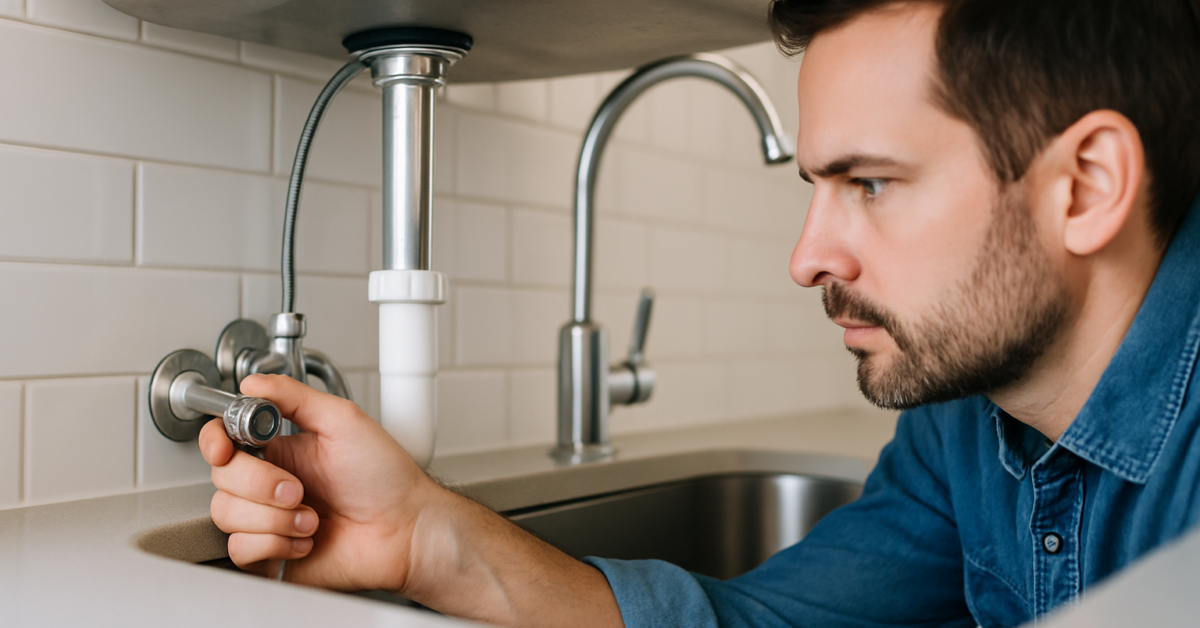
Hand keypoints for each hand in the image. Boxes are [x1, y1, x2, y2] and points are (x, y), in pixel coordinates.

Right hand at [200, 373, 437, 591]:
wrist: (406, 529)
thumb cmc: (387, 477)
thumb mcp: (344, 421)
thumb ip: (295, 396)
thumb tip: (253, 383)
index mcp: (282, 449)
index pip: (224, 438)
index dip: (214, 441)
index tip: (224, 448)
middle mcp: (269, 484)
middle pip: (222, 478)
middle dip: (261, 486)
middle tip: (300, 491)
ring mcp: (268, 520)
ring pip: (227, 515)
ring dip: (274, 519)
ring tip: (312, 519)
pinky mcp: (271, 554)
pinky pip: (241, 550)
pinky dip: (276, 545)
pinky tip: (306, 540)